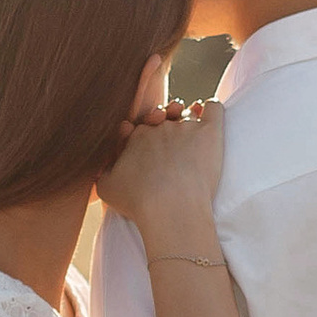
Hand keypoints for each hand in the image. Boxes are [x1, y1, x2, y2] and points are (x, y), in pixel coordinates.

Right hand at [96, 95, 222, 233]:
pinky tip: (208, 113)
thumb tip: (105, 163)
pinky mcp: (209, 132)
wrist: (170, 209)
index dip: (143, 136)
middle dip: (165, 125)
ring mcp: (185, 127)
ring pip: (186, 113)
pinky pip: (213, 107)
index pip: (140, 127)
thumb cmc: (138, 203)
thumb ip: (103, 171)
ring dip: (187, 116)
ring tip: (190, 129)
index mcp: (136, 136)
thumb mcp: (106, 188)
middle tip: (170, 144)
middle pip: (163, 119)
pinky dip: (211, 107)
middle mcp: (159, 127)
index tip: (147, 149)